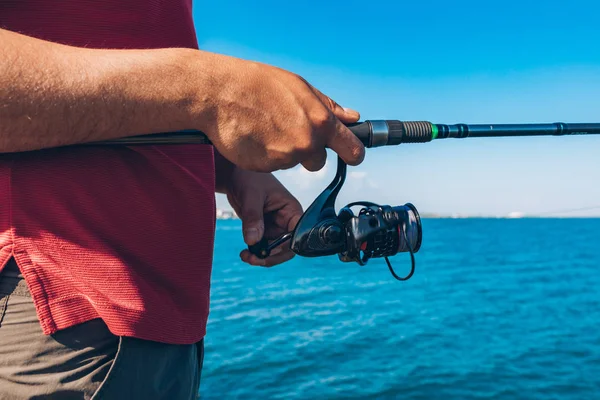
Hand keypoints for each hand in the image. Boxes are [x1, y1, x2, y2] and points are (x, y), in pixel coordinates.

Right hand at [191, 52, 364, 172]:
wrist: (218, 93)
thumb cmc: (257, 84)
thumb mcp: (299, 87)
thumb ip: (328, 107)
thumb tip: (352, 118)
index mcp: (321, 121)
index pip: (353, 150)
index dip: (352, 153)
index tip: (350, 155)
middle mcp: (306, 143)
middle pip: (317, 162)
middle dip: (305, 151)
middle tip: (285, 129)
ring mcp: (285, 158)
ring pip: (292, 162)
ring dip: (282, 151)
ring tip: (264, 127)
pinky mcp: (264, 168)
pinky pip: (271, 167)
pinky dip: (264, 156)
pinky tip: (254, 136)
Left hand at [224, 167, 302, 266]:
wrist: (234, 174)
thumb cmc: (249, 177)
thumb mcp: (251, 196)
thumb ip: (253, 218)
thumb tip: (253, 241)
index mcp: (292, 210)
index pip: (298, 234)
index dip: (287, 247)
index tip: (269, 253)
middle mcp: (286, 221)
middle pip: (286, 247)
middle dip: (271, 256)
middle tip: (253, 259)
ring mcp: (274, 226)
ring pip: (274, 250)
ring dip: (261, 256)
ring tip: (245, 256)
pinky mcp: (262, 229)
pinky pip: (262, 246)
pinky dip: (254, 252)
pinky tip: (244, 252)